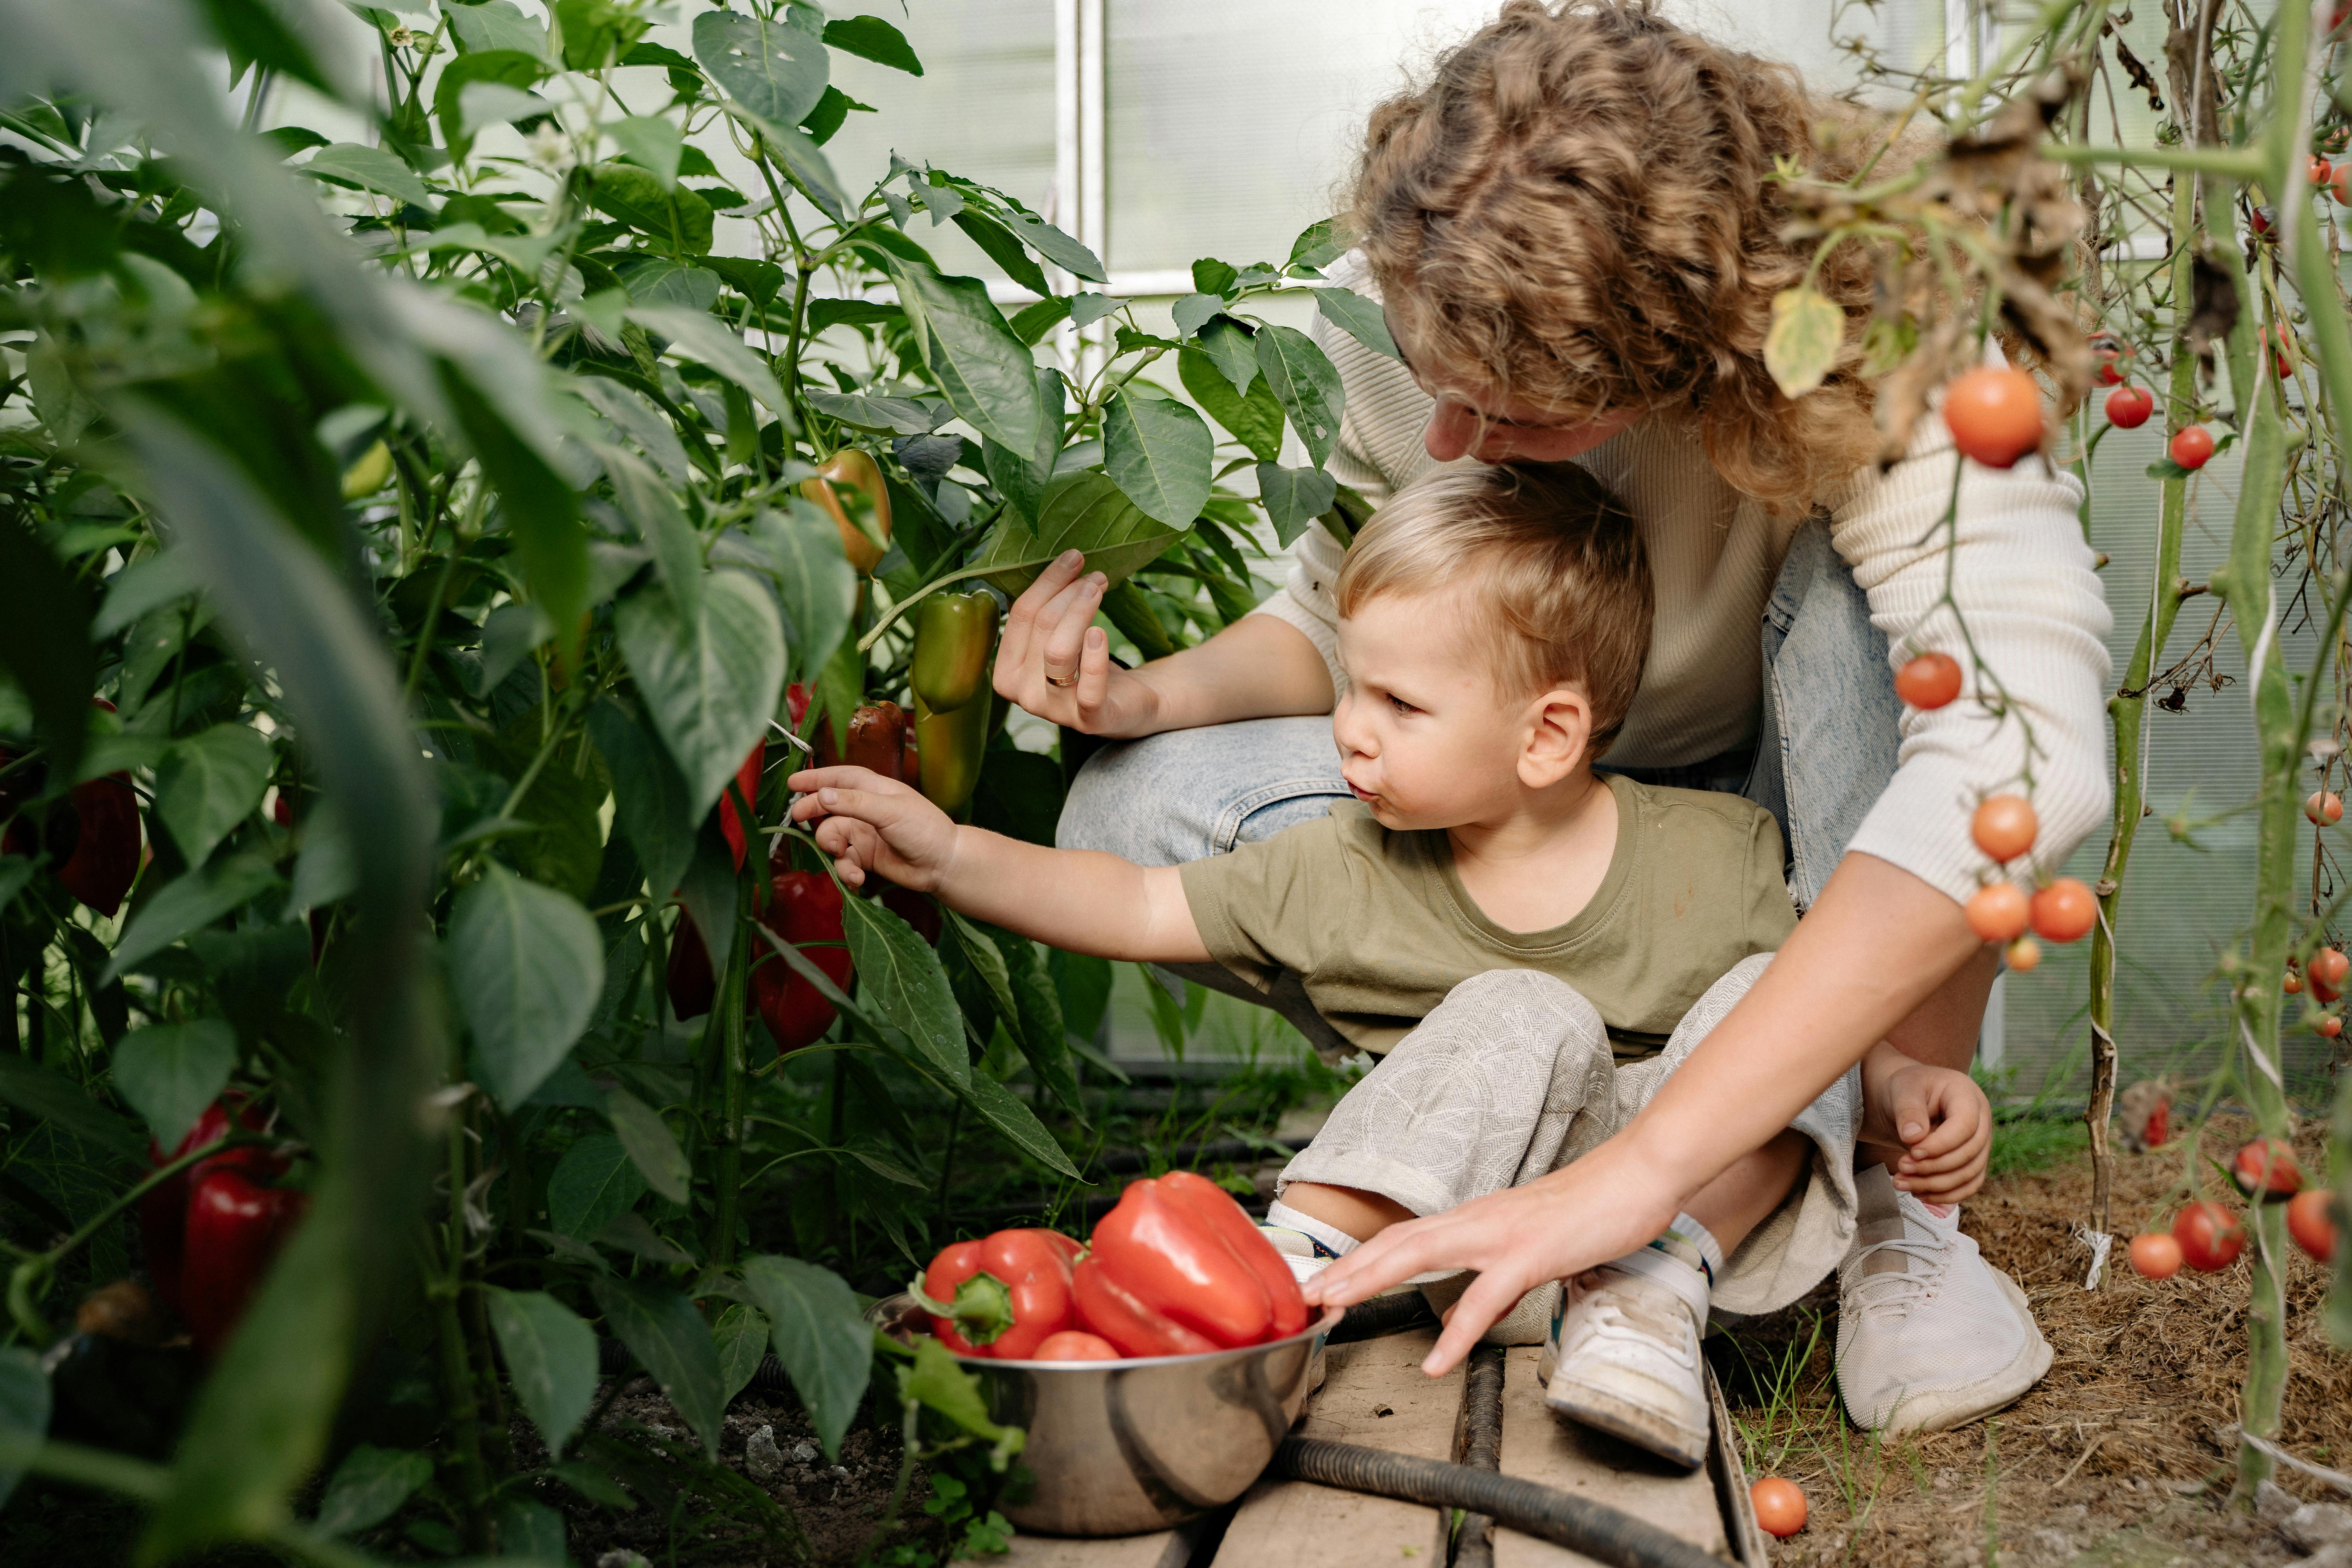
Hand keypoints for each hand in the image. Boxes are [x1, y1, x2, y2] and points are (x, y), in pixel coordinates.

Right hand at [785, 766, 957, 893]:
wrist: (943, 865)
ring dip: (833, 851)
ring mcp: (864, 834)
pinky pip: (843, 862)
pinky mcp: (865, 858)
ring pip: (832, 838)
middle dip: (812, 813)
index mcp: (874, 789)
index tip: (792, 782)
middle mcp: (866, 809)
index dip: (815, 777)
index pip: (839, 777)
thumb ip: (854, 802)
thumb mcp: (889, 810)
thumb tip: (821, 795)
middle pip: (828, 807)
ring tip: (846, 861)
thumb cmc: (924, 829)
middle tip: (799, 820)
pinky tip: (857, 879)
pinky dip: (845, 871)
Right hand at [993, 551, 1163, 735]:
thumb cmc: (1087, 662)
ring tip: (1100, 588)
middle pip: (1041, 628)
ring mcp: (1053, 712)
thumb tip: (1055, 558)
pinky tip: (1101, 632)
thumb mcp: (1060, 634)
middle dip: (1069, 594)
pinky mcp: (1089, 720)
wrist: (1128, 702)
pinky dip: (1094, 657)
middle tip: (1096, 575)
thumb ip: (1046, 608)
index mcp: (1007, 671)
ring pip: (1058, 652)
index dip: (1047, 582)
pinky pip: (1088, 688)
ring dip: (1080, 612)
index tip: (1074, 557)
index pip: (1020, 616)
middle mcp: (1023, 695)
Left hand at [1300, 1143, 1679, 1378]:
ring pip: (1419, 1253)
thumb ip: (1493, 1276)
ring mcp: (1501, 1235)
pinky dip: (1455, 1334)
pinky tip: (1435, 1363)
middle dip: (1347, 1268)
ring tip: (1336, 1307)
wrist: (1638, 1176)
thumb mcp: (1531, 1245)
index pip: (1405, 1237)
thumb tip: (1465, 1308)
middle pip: (1395, 1242)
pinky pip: (1484, 1298)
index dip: (1361, 1258)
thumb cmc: (1591, 1209)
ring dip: (1371, 1279)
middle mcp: (1477, 1220)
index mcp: (1475, 1219)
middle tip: (1308, 1295)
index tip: (1326, 1281)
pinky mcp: (1530, 1255)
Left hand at [1878, 1060, 1992, 1203]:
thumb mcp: (1903, 1090)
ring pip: (1969, 1174)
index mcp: (1967, 1095)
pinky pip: (1968, 1185)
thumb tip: (1913, 1138)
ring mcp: (1980, 1143)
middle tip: (1901, 1166)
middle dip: (1933, 1167)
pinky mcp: (1973, 1162)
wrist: (1906, 1100)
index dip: (1941, 1144)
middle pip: (1969, 1153)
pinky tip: (1917, 1192)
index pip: (1965, 1125)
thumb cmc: (1906, 1089)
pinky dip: (1944, 1194)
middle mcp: (1981, 1120)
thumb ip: (1908, 1111)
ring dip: (1935, 1185)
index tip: (1913, 1152)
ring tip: (1901, 1182)